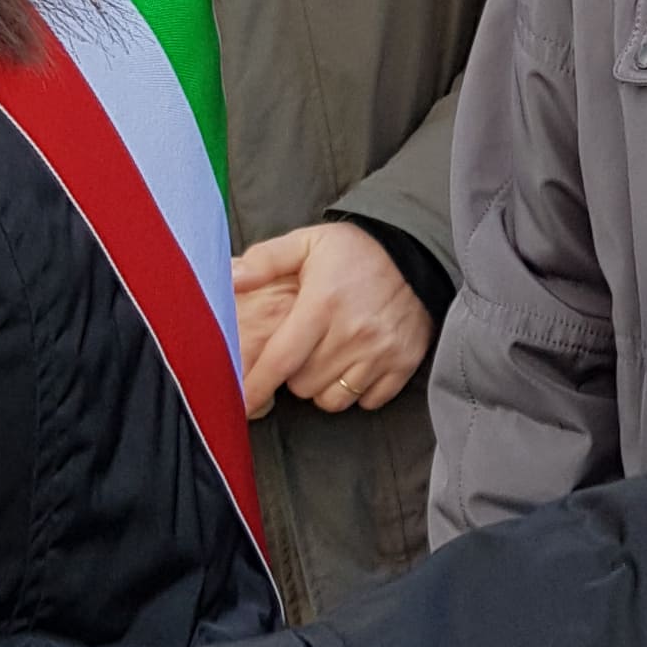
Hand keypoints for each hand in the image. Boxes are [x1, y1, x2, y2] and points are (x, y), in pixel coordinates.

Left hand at [233, 221, 435, 418]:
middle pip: (303, 385)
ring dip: (323, 387)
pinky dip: (356, 391)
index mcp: (322, 304)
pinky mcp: (404, 363)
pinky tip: (355, 366)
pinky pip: (367, 401)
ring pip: (333, 400)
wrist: (418, 252)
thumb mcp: (307, 242)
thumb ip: (265, 260)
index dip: (256, 387)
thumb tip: (229, 279)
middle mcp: (353, 332)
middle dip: (294, 374)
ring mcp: (381, 351)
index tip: (240, 404)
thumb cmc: (355, 250)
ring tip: (327, 360)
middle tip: (302, 350)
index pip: (280, 360)